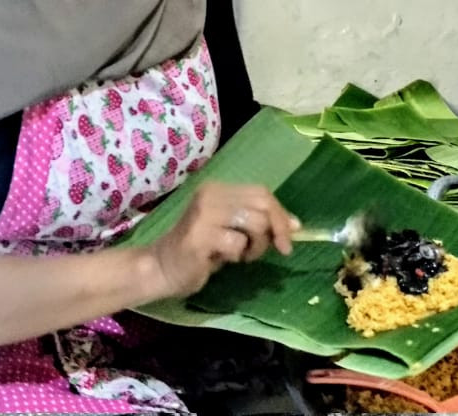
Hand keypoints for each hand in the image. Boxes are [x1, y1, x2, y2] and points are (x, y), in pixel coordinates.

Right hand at [146, 182, 298, 298]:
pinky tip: (222, 260)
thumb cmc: (200, 251)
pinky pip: (237, 244)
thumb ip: (258, 222)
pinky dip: (238, 256)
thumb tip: (296, 224)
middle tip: (275, 250)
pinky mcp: (200, 237)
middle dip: (277, 230)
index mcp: (218, 189)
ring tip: (242, 256)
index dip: (281, 213)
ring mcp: (204, 214)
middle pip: (263, 204)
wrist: (161, 269)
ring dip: (257, 246)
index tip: (291, 236)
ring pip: (255, 223)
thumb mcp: (233, 231)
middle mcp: (211, 195)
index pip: (262, 193)